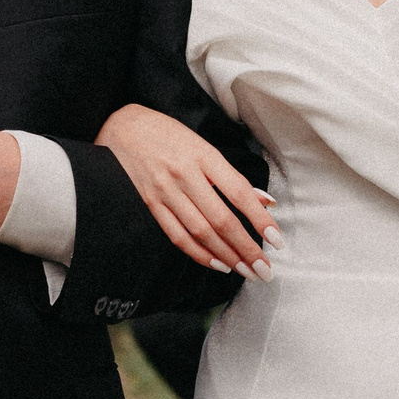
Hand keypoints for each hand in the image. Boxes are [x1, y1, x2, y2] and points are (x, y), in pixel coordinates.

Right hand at [96, 103, 275, 276]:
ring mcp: (165, 191)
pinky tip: (217, 265)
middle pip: (221, 219)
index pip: (238, 192)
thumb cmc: (169, 135)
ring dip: (226, 256)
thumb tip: (266, 202)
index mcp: (204, 155)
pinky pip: (177, 236)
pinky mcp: (150, 204)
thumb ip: (233, 177)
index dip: (259, 219)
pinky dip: (199, 254)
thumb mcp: (204, 146)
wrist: (122, 127)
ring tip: (246, 271)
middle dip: (246, 248)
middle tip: (264, 269)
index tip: (276, 240)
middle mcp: (185, 174)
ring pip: (201, 232)